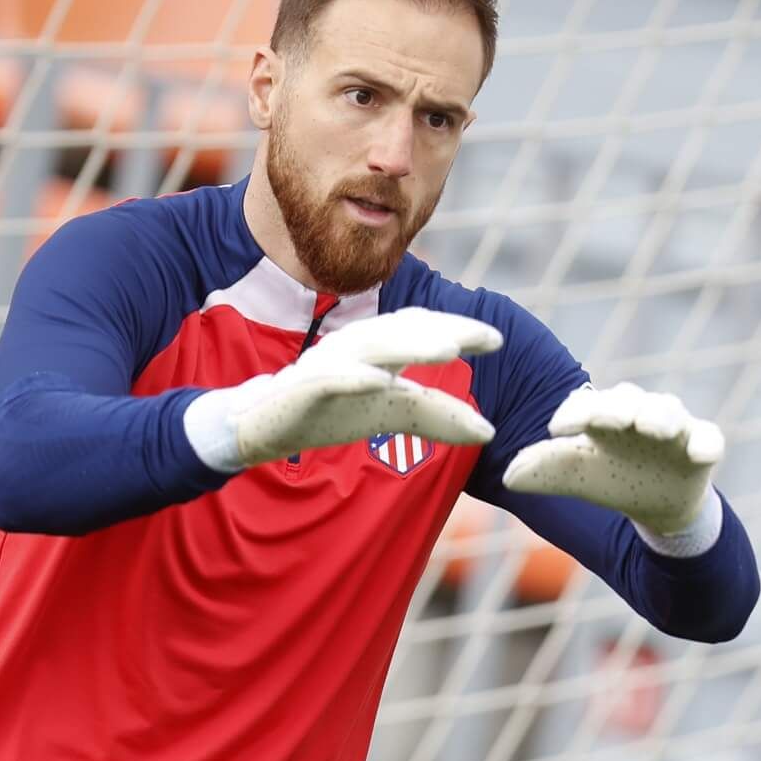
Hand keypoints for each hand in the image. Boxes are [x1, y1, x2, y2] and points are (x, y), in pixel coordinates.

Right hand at [188, 308, 502, 470]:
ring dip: (411, 344)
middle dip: (446, 328)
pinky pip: (330, 377)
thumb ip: (438, 416)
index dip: (460, 328)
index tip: (498, 340)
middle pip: (405, 329)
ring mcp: (329, 362)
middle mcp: (356, 345)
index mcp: (379, 346)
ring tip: (447, 349)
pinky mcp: (302, 385)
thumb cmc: (331, 412)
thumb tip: (492, 431)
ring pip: (373, 346)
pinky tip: (379, 379)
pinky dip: (355, 375)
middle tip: (486, 336)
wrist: (262, 425)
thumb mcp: (392, 413)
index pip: (424, 328)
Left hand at [502, 382, 723, 533]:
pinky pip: (709, 439)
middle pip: (628, 399)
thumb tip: (508, 478)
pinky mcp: (702, 446)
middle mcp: (638, 413)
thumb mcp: (577, 477)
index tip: (556, 430)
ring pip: (668, 411)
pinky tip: (699, 452)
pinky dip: (706, 443)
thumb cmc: (613, 477)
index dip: (573, 415)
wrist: (659, 502)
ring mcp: (673, 428)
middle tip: (609, 420)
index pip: (586, 407)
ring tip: (653, 428)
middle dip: (619, 407)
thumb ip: (545, 471)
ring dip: (661, 417)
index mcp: (603, 416)